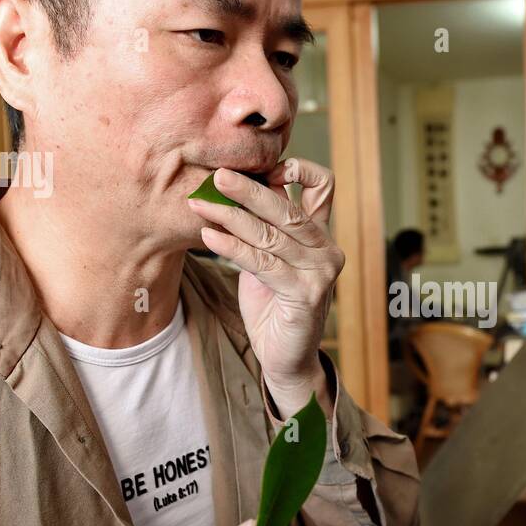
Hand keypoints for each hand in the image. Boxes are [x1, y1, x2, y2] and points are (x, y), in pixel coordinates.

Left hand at [188, 158, 341, 417]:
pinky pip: (262, 263)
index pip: (323, 186)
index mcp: (320, 235)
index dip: (298, 169)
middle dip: (249, 189)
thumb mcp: (269, 259)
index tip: (262, 168)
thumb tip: (230, 188)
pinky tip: (209, 236)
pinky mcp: (306, 294)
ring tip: (199, 205)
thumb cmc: (273, 306)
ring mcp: (320, 272)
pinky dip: (232, 248)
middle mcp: (326, 249)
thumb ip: (263, 228)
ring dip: (230, 217)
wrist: (285, 357)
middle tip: (217, 175)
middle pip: (288, 207)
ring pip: (271, 235)